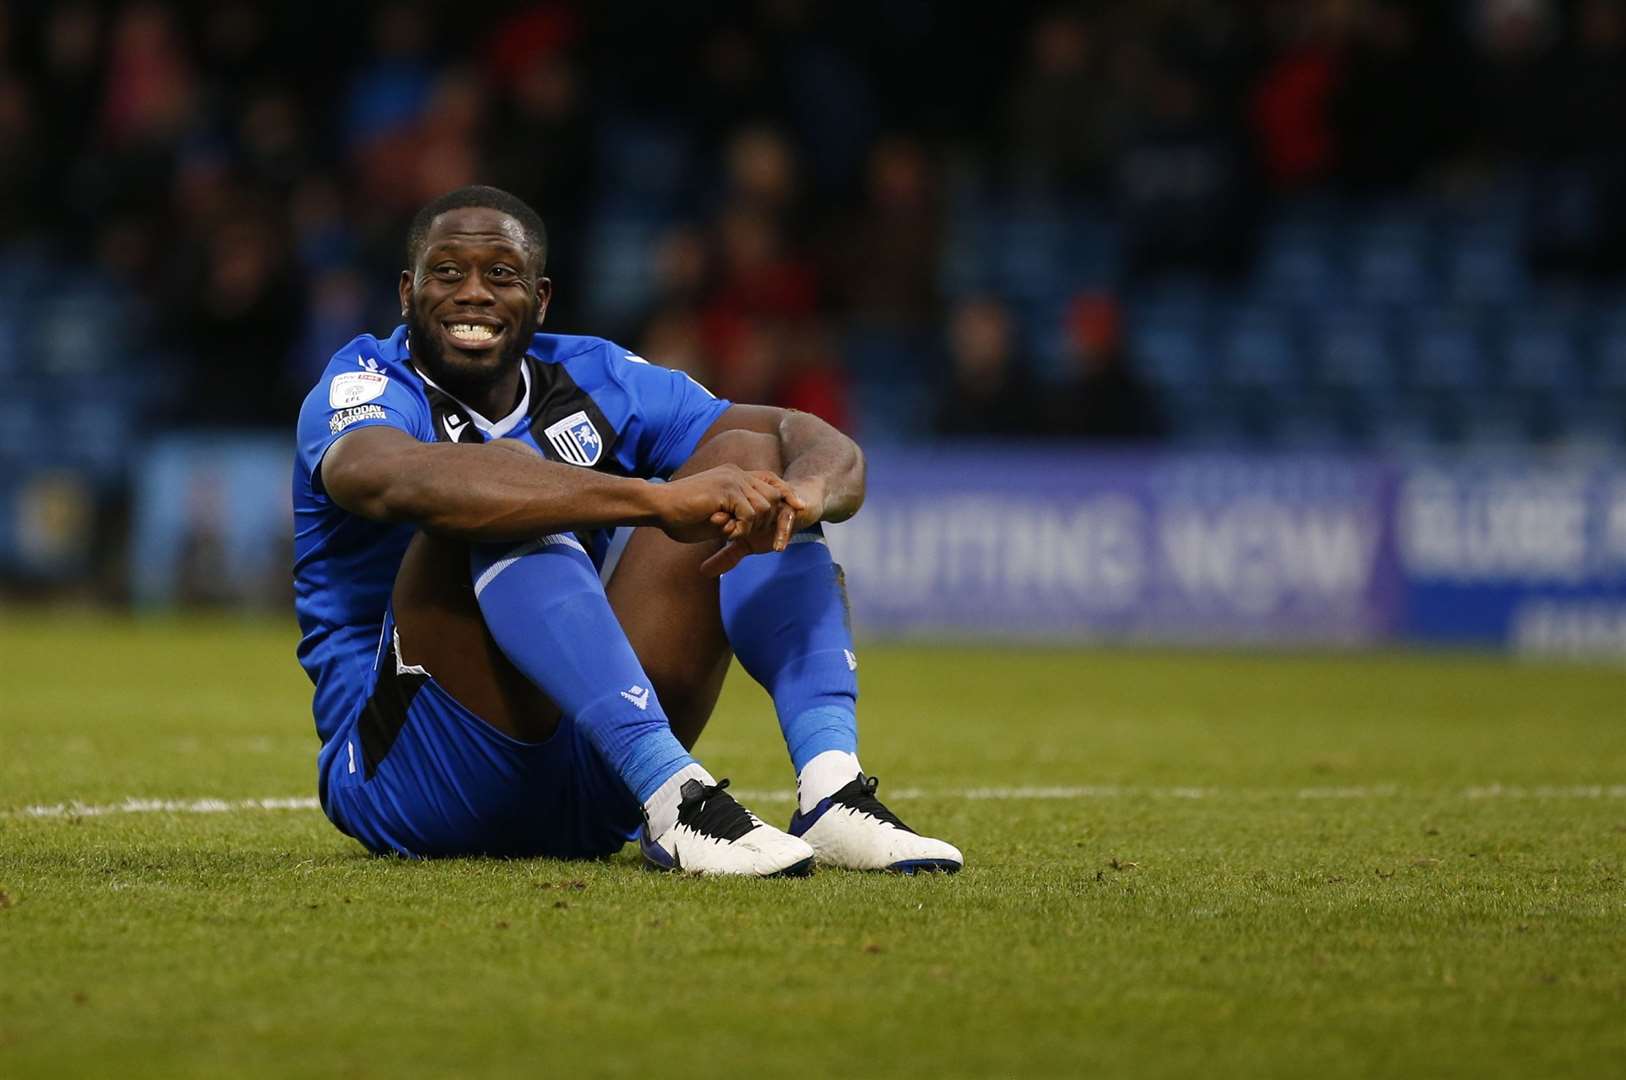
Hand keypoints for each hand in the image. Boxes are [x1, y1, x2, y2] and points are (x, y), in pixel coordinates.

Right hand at [653, 464, 790, 544]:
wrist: (657, 506)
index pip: (770, 480)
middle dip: (768, 520)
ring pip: (764, 507)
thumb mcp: (713, 518)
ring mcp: (732, 479)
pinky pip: (750, 514)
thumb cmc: (678, 516)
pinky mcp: (727, 489)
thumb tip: (744, 530)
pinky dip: (742, 528)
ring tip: (728, 531)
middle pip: (773, 495)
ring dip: (751, 526)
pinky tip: (725, 531)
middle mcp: (736, 473)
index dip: (786, 493)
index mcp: (734, 476)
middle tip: (742, 533)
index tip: (799, 507)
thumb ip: (732, 518)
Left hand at [698, 476, 825, 576]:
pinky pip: (786, 520)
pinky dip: (782, 533)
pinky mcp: (793, 507)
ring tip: (744, 535)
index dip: (722, 515)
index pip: (730, 508)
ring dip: (756, 523)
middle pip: (746, 507)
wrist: (804, 504)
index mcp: (743, 505)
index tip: (713, 521)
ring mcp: (776, 504)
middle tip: (727, 530)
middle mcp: (758, 501)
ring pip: (764, 511)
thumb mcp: (748, 542)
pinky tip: (778, 548)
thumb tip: (703, 572)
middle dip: (735, 519)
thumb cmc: (772, 523)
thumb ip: (727, 556)